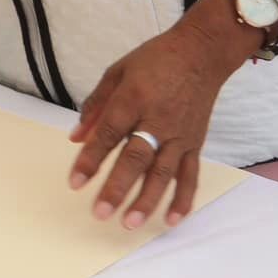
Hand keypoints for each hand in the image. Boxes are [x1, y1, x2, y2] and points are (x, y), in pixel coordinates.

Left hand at [67, 8, 255, 229]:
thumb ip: (96, 105)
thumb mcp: (117, 72)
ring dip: (147, 201)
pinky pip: (191, 175)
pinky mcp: (196, 143)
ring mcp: (180, 135)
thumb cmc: (154, 60)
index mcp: (133, 99)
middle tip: (100, 212)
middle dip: (117, 188)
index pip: (108, 134)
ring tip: (130, 223)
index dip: (91, 159)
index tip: (75, 182)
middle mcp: (157, 120)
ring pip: (163, 173)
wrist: (202, 54)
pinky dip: (183, 199)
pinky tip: (172, 220)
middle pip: (136, 159)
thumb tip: (75, 138)